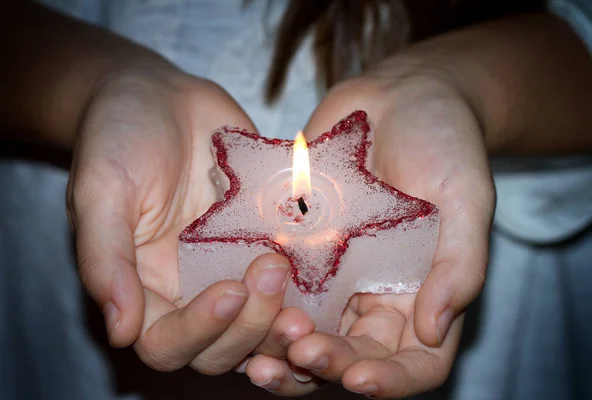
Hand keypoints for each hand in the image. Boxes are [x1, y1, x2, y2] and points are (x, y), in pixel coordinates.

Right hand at [67, 67, 311, 373]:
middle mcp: (190, 289)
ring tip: (300, 273)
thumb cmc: (117, 136)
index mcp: (144, 288)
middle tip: (273, 270)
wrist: (160, 96)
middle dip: (253, 324)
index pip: (167, 342)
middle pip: (224, 345)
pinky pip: (293, 275)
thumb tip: (119, 331)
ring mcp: (231, 268)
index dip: (199, 331)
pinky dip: (311, 280)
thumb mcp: (101, 191)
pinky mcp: (264, 242)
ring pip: (263, 321)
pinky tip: (329, 261)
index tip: (229, 290)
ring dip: (285, 314)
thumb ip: (105, 259)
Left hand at [245, 74, 494, 396]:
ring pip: (304, 329)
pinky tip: (233, 300)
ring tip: (257, 347)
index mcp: (421, 294)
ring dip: (280, 346)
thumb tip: (435, 329)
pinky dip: (255, 298)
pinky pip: (273, 282)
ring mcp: (331, 273)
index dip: (390, 382)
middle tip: (300, 352)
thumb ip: (460, 264)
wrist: (401, 96)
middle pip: (351, 354)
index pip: (414, 363)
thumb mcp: (467, 198)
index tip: (360, 380)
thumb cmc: (447, 142)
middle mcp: (373, 294)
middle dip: (326, 363)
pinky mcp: (296, 245)